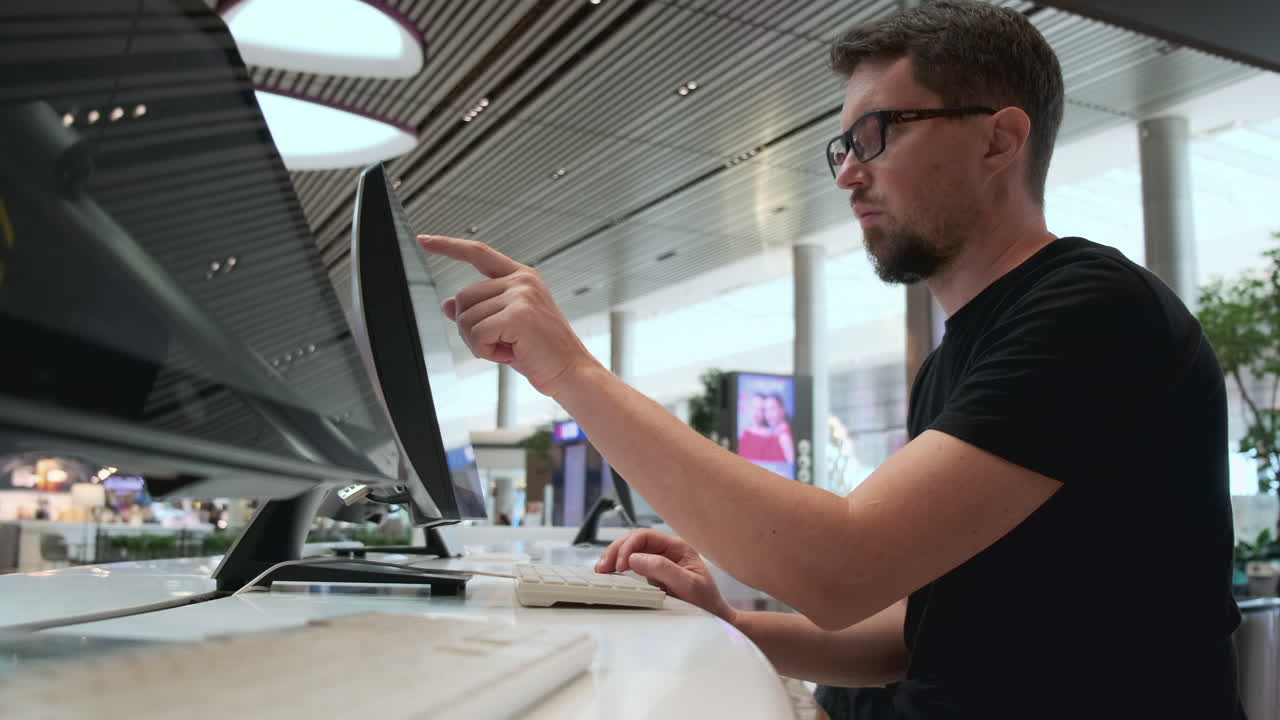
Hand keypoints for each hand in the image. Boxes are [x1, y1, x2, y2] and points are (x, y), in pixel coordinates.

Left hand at [417, 235, 599, 395]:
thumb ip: (478, 312)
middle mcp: (521, 280)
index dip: (448, 246)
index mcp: (521, 276)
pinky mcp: (519, 315)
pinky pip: (477, 335)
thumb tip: (447, 305)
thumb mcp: (503, 328)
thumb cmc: (540, 351)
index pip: (478, 253)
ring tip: (509, 349)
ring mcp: (521, 295)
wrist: (570, 372)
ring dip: (479, 344)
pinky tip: (510, 354)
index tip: (424, 240)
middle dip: (470, 329)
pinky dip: (486, 352)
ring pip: (466, 319)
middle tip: (500, 344)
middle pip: (463, 298)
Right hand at [596, 529, 737, 622]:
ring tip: (601, 571)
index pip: (645, 536)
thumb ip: (663, 569)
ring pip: (630, 553)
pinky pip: (632, 567)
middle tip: (602, 568)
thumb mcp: (688, 585)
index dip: (628, 547)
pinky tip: (610, 576)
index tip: (620, 565)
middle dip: (616, 551)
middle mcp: (667, 552)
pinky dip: (618, 570)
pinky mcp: (653, 576)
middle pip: (634, 542)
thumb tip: (635, 559)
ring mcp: (659, 563)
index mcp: (678, 548)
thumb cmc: (707, 602)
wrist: (715, 619)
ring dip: (614, 559)